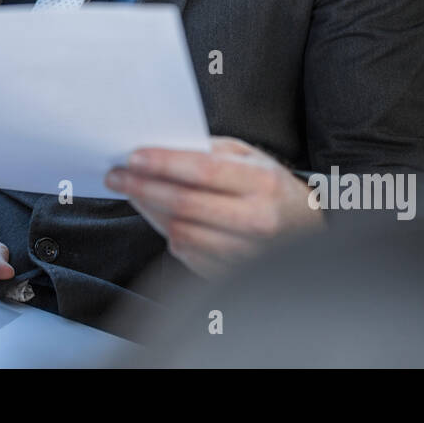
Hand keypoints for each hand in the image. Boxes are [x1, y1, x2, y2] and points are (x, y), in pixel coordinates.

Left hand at [104, 137, 323, 278]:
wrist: (307, 228)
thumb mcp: (250, 156)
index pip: (203, 171)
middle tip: (116, 176)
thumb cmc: (272, 186)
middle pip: (185, 204)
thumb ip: (209, 150)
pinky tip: (161, 216)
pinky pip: (187, 253)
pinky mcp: (234, 273)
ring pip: (181, 231)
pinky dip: (167, 233)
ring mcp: (247, 252)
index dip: (164, 164)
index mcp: (262, 183)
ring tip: (135, 193)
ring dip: (150, 211)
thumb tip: (161, 148)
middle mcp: (257, 219)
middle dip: (143, 188)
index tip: (132, 158)